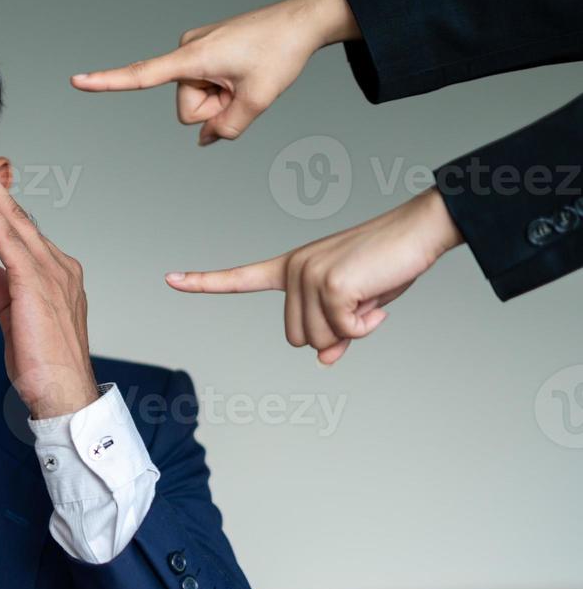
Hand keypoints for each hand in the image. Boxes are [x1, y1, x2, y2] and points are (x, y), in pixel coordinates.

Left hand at [0, 145, 97, 419]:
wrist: (63, 393)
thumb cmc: (44, 366)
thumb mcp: (18, 322)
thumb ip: (7, 293)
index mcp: (57, 275)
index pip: (23, 232)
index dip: (0, 205)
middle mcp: (60, 267)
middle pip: (21, 217)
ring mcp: (52, 273)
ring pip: (16, 222)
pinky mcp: (37, 284)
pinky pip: (10, 242)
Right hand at [71, 0, 358, 144]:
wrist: (302, 21)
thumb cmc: (280, 52)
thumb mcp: (258, 100)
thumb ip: (227, 129)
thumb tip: (206, 139)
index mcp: (193, 57)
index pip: (141, 75)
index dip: (107, 82)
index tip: (76, 81)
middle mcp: (186, 50)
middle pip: (185, 108)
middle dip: (213, 108)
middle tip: (242, 88)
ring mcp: (195, 51)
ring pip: (196, 100)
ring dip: (221, 99)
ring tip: (246, 78)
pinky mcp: (204, 53)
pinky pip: (204, 86)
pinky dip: (222, 90)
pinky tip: (241, 75)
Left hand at [166, 189, 464, 363]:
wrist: (420, 231)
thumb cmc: (387, 265)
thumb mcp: (357, 305)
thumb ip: (336, 331)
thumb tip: (324, 358)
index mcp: (291, 268)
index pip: (239, 278)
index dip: (204, 282)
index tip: (169, 279)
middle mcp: (293, 269)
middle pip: (296, 338)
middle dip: (332, 334)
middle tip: (361, 304)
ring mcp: (308, 275)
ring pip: (317, 340)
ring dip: (351, 330)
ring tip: (370, 297)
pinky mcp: (330, 285)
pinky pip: (343, 333)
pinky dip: (365, 327)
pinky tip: (378, 301)